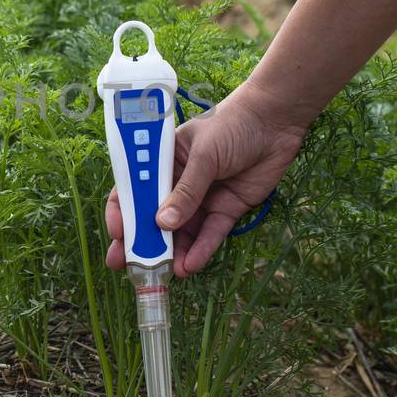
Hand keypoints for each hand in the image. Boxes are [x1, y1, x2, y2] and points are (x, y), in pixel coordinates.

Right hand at [104, 94, 305, 277]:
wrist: (277, 122)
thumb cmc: (233, 125)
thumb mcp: (205, 154)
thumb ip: (186, 191)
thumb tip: (163, 224)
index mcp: (165, 160)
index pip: (136, 186)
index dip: (124, 210)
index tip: (119, 232)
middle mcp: (179, 182)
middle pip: (156, 215)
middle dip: (143, 240)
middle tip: (129, 265)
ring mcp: (203, 198)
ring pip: (183, 231)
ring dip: (174, 251)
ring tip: (166, 273)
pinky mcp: (227, 209)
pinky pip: (211, 234)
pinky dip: (201, 250)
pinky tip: (191, 265)